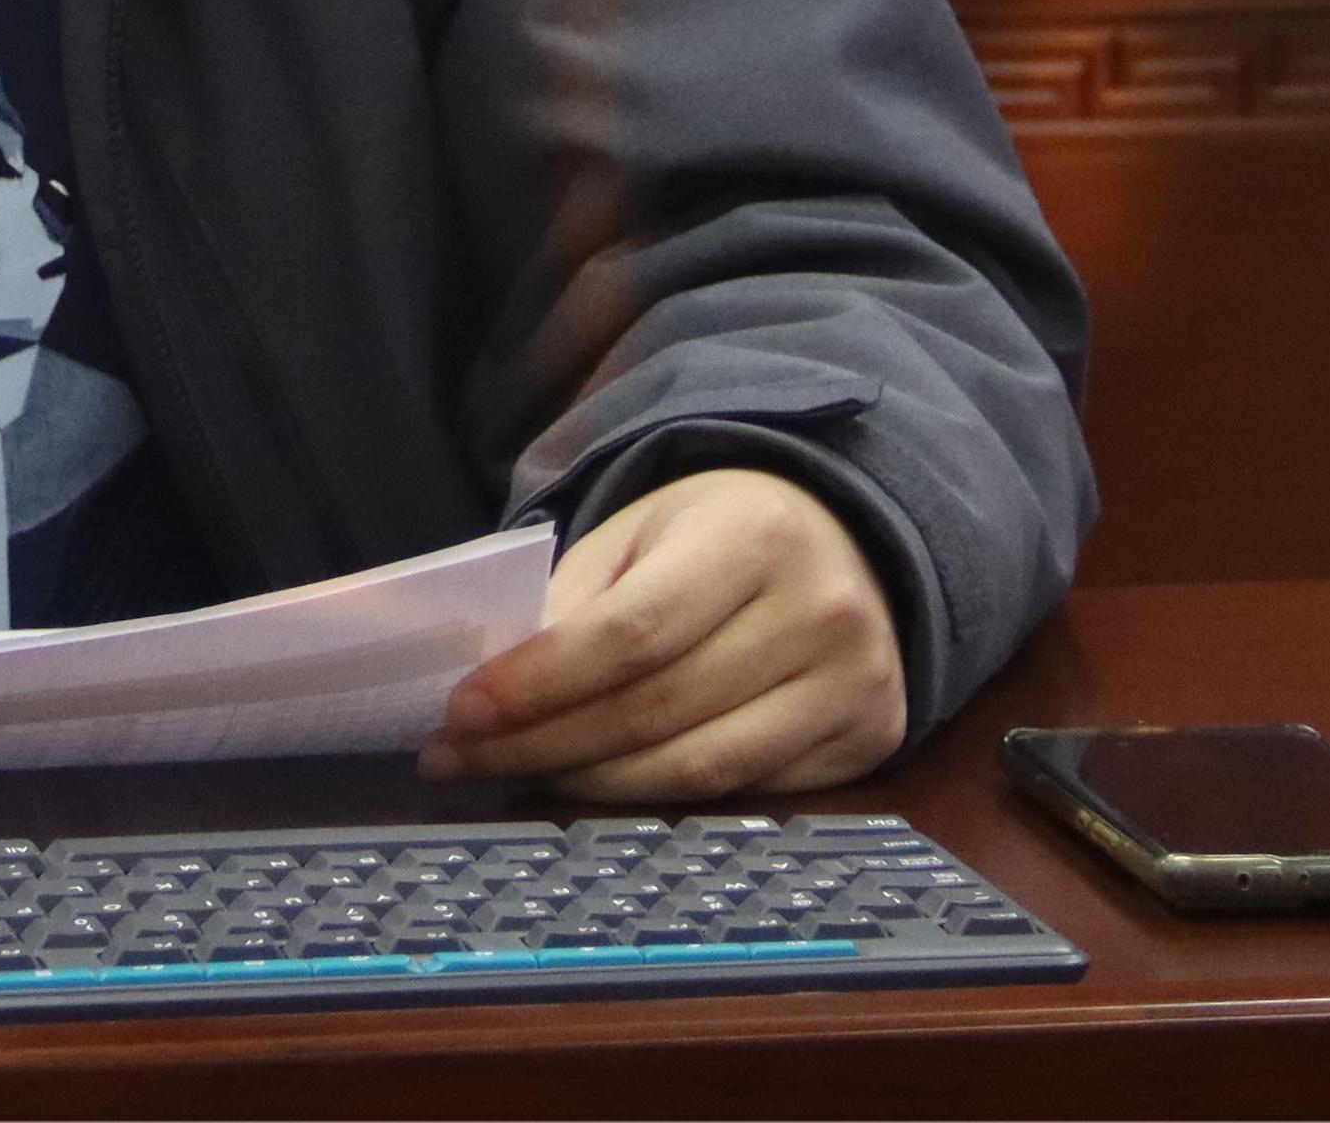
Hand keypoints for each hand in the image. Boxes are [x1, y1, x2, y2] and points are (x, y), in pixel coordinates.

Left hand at [422, 468, 905, 802]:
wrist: (848, 539)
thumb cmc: (718, 532)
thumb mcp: (642, 532)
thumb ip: (575, 598)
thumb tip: (493, 684)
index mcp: (754, 536)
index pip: (631, 630)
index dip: (541, 680)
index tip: (461, 710)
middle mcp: (819, 613)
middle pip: (657, 709)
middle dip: (544, 742)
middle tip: (461, 757)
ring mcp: (853, 686)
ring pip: (700, 767)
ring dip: (592, 783)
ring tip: (515, 774)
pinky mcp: (868, 742)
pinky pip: (744, 791)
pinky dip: (660, 796)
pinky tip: (599, 786)